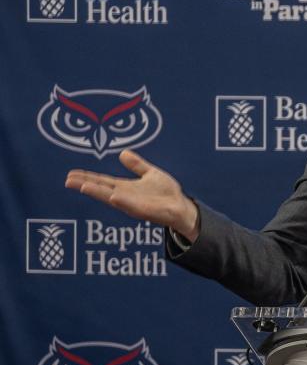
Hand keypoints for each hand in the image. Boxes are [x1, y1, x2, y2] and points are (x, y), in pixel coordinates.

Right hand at [65, 150, 198, 240]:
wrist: (182, 206)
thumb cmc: (166, 193)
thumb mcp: (150, 174)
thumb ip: (137, 165)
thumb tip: (123, 153)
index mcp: (125, 188)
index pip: (102, 181)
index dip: (87, 177)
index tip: (70, 174)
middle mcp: (125, 197)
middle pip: (101, 190)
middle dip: (85, 185)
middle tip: (67, 181)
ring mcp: (133, 204)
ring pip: (112, 198)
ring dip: (98, 193)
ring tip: (83, 187)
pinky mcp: (144, 211)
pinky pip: (131, 206)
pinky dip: (121, 201)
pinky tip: (112, 196)